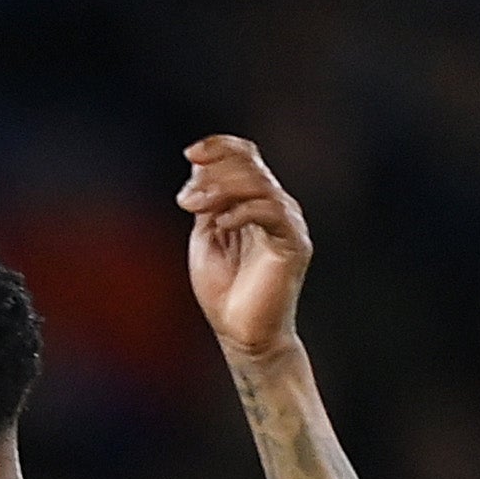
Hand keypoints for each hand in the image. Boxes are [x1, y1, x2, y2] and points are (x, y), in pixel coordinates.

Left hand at [180, 134, 310, 361]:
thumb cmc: (224, 288)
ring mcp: (287, 222)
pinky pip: (272, 213)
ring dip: (222, 190)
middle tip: (186, 199)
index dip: (222, 147)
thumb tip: (199, 166)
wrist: (241, 332)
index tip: (191, 152)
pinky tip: (221, 222)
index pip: (247, 157)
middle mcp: (276, 205)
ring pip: (260, 185)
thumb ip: (208, 202)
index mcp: (254, 200)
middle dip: (215, 173)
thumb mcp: (207, 236)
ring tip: (194, 207)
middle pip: (251, 166)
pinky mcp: (293, 243)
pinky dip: (244, 211)